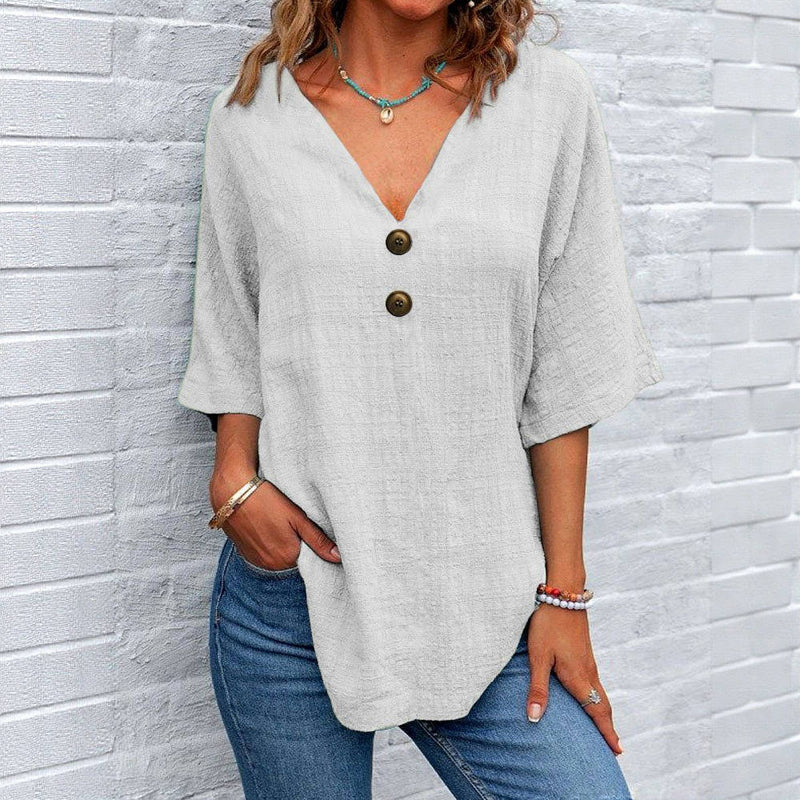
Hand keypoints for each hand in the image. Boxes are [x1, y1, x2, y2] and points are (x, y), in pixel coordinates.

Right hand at [210, 470, 340, 570]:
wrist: (231, 492)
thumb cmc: (267, 500)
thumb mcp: (298, 517)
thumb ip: (318, 540)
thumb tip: (339, 557)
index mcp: (288, 557)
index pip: (310, 558)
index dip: (312, 544)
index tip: (309, 529)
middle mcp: (271, 565)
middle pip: (294, 558)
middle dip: (298, 544)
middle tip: (293, 523)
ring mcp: (256, 561)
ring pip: (279, 557)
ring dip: (282, 545)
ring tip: (279, 524)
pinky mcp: (245, 554)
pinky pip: (264, 554)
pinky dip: (269, 544)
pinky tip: (268, 527)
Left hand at [525, 603, 622, 755]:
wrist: (563, 593)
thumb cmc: (548, 624)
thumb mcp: (538, 656)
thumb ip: (537, 687)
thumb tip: (534, 718)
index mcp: (578, 676)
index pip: (596, 711)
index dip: (606, 732)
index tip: (618, 751)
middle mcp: (588, 670)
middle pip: (603, 704)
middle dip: (608, 726)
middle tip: (616, 748)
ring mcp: (588, 659)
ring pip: (600, 692)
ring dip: (603, 711)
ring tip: (604, 726)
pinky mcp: (584, 650)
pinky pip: (595, 680)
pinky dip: (598, 696)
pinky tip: (590, 694)